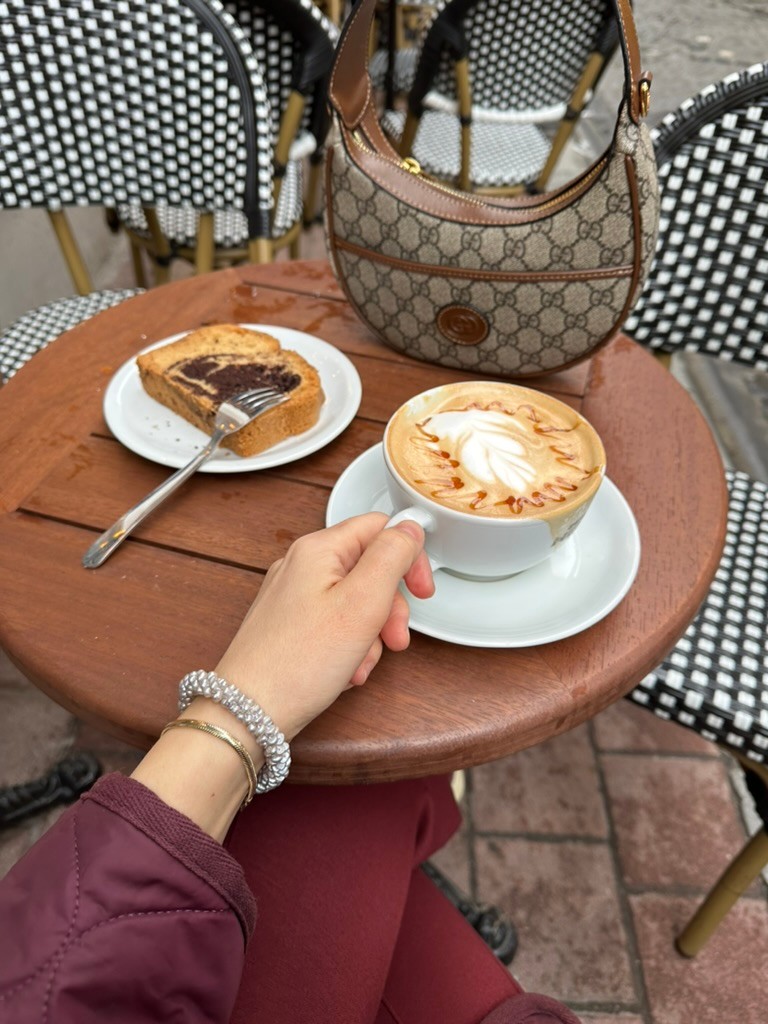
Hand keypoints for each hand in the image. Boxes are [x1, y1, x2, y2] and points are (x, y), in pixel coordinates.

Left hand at [214, 512, 433, 739]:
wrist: (247, 713)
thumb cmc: (299, 662)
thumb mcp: (362, 602)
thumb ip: (392, 556)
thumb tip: (410, 526)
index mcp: (318, 549)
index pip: (379, 528)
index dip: (408, 557)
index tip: (422, 592)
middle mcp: (301, 566)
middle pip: (369, 569)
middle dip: (389, 607)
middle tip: (395, 639)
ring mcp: (293, 596)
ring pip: (355, 602)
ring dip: (371, 634)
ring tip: (362, 664)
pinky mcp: (290, 624)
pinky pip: (335, 625)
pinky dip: (349, 647)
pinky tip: (346, 672)